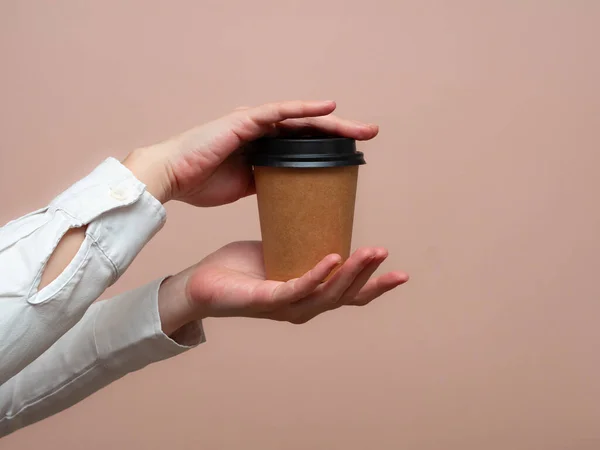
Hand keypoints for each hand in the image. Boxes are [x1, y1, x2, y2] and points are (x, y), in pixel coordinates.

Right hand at [123, 101, 378, 205]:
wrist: (171, 178)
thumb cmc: (201, 182)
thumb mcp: (244, 185)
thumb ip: (266, 182)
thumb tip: (288, 195)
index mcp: (264, 145)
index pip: (304, 143)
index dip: (330, 145)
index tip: (356, 154)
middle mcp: (262, 130)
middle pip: (309, 128)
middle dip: (341, 131)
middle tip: (370, 135)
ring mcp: (254, 123)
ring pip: (300, 118)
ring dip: (332, 121)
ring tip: (361, 128)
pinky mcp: (244, 121)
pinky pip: (279, 113)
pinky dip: (303, 109)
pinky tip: (328, 108)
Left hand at [157, 241, 408, 333]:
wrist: (202, 282)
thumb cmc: (242, 269)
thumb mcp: (281, 250)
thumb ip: (303, 241)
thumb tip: (320, 210)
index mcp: (309, 295)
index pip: (350, 295)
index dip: (377, 286)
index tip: (401, 273)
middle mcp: (303, 306)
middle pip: (345, 295)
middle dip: (368, 275)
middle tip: (384, 252)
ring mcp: (286, 306)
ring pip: (327, 294)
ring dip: (351, 273)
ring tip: (369, 252)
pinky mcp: (266, 300)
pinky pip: (296, 289)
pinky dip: (316, 275)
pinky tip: (333, 258)